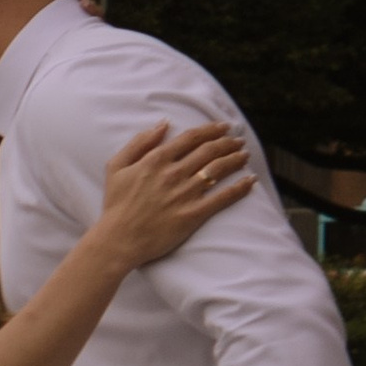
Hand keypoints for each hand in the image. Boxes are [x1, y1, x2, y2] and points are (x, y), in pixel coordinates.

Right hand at [94, 120, 252, 265]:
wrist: (119, 240)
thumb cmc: (116, 205)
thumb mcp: (116, 167)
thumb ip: (139, 143)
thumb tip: (162, 125)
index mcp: (156, 160)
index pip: (191, 138)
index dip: (210, 130)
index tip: (223, 127)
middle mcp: (174, 173)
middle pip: (209, 151)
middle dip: (227, 142)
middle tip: (238, 140)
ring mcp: (185, 194)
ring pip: (218, 169)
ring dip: (235, 159)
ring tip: (245, 155)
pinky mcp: (194, 214)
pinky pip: (222, 198)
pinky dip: (239, 188)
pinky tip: (250, 181)